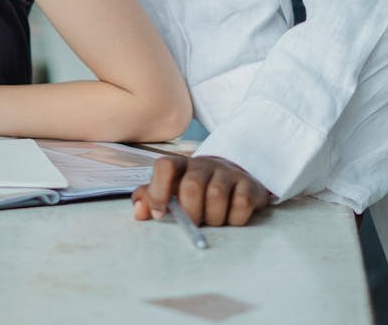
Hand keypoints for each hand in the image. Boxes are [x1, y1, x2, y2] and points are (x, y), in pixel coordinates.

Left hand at [132, 154, 270, 226]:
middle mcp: (203, 164)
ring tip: (213, 222)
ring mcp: (227, 172)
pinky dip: (235, 219)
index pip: (164, 166)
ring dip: (213, 218)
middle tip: (194, 224)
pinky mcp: (248, 184)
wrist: (234, 182)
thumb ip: (152, 199)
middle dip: (191, 212)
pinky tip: (231, 219)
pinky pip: (241, 203)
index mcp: (181, 165)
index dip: (158, 190)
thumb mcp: (173, 193)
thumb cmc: (197, 192)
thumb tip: (139, 211)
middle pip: (192, 185)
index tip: (159, 214)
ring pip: (216, 195)